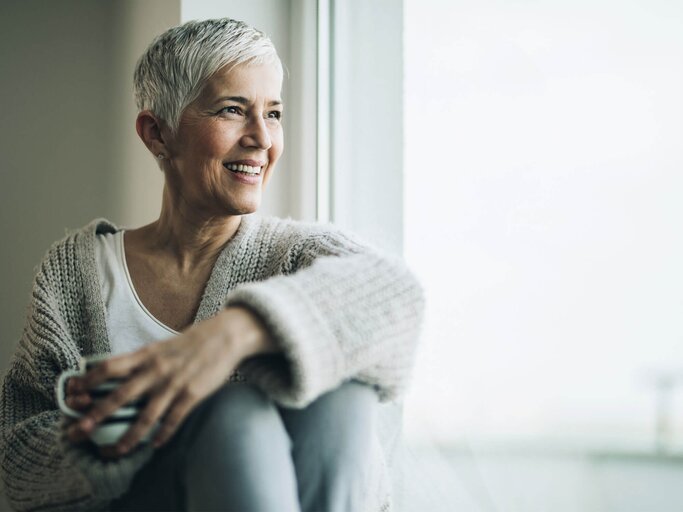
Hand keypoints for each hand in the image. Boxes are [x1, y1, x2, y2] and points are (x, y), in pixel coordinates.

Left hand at [69, 306, 276, 457]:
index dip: (89, 380)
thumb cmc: (193, 341)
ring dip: (129, 436)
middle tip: (79, 431)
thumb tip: (118, 372)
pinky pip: (174, 419)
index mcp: (147, 354)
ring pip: (146, 415)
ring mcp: (174, 383)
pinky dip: (163, 434)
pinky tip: (155, 445)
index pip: (109, 367)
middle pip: (120, 395)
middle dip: (97, 415)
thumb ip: (142, 360)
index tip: (73, 393)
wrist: (226, 335)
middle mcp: (156, 369)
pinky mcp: (193, 393)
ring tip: (117, 451)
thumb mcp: (162, 345)